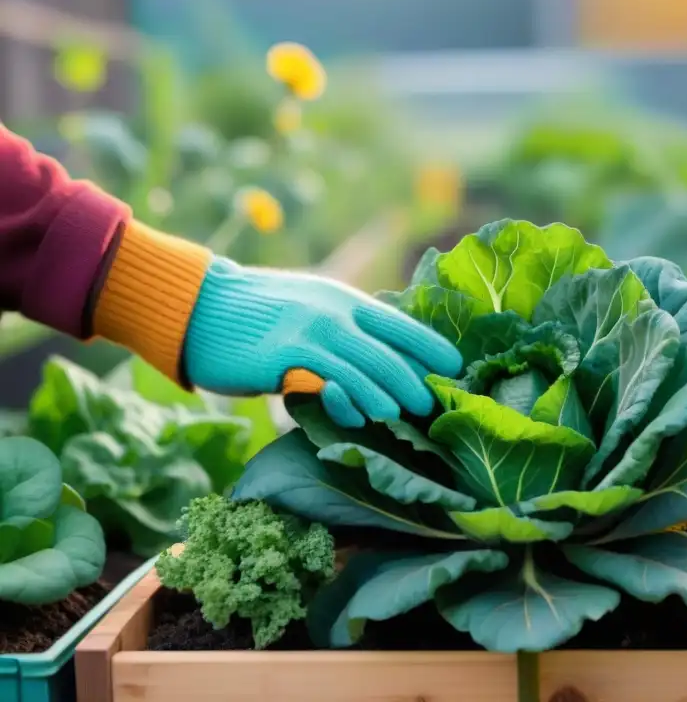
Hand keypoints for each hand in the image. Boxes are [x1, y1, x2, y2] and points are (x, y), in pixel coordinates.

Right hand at [183, 259, 461, 426]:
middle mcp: (336, 310)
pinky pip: (333, 380)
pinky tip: (361, 417)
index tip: (456, 369)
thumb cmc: (256, 318)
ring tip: (411, 412)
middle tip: (437, 404)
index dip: (432, 348)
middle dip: (419, 379)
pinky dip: (352, 401)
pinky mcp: (288, 353)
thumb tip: (375, 362)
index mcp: (345, 300)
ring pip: (370, 366)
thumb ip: (340, 331)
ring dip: (394, 393)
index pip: (401, 324)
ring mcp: (313, 330)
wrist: (201, 307)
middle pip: (393, 349)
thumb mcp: (308, 311)